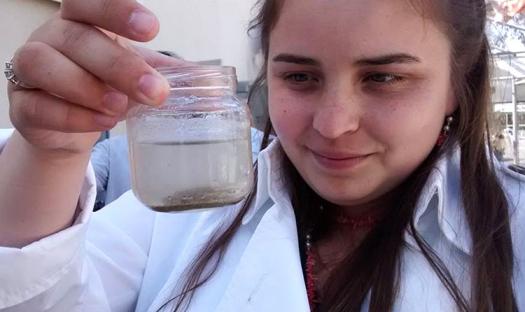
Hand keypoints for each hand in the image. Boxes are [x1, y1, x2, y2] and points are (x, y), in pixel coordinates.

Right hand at [7, 0, 184, 154]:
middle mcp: (52, 37)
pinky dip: (71, 115)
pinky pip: (37, 105)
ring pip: (45, 65)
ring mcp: (29, 69)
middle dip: (119, 66)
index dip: (116, 10)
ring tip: (120, 108)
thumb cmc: (105, 85)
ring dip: (87, 88)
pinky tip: (100, 122)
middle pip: (77, 39)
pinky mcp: (22, 105)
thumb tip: (217, 84)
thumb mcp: (139, 72)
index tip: (152, 28)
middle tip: (154, 91)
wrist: (71, 123)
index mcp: (82, 21)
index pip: (89, 2)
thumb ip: (171, 74)